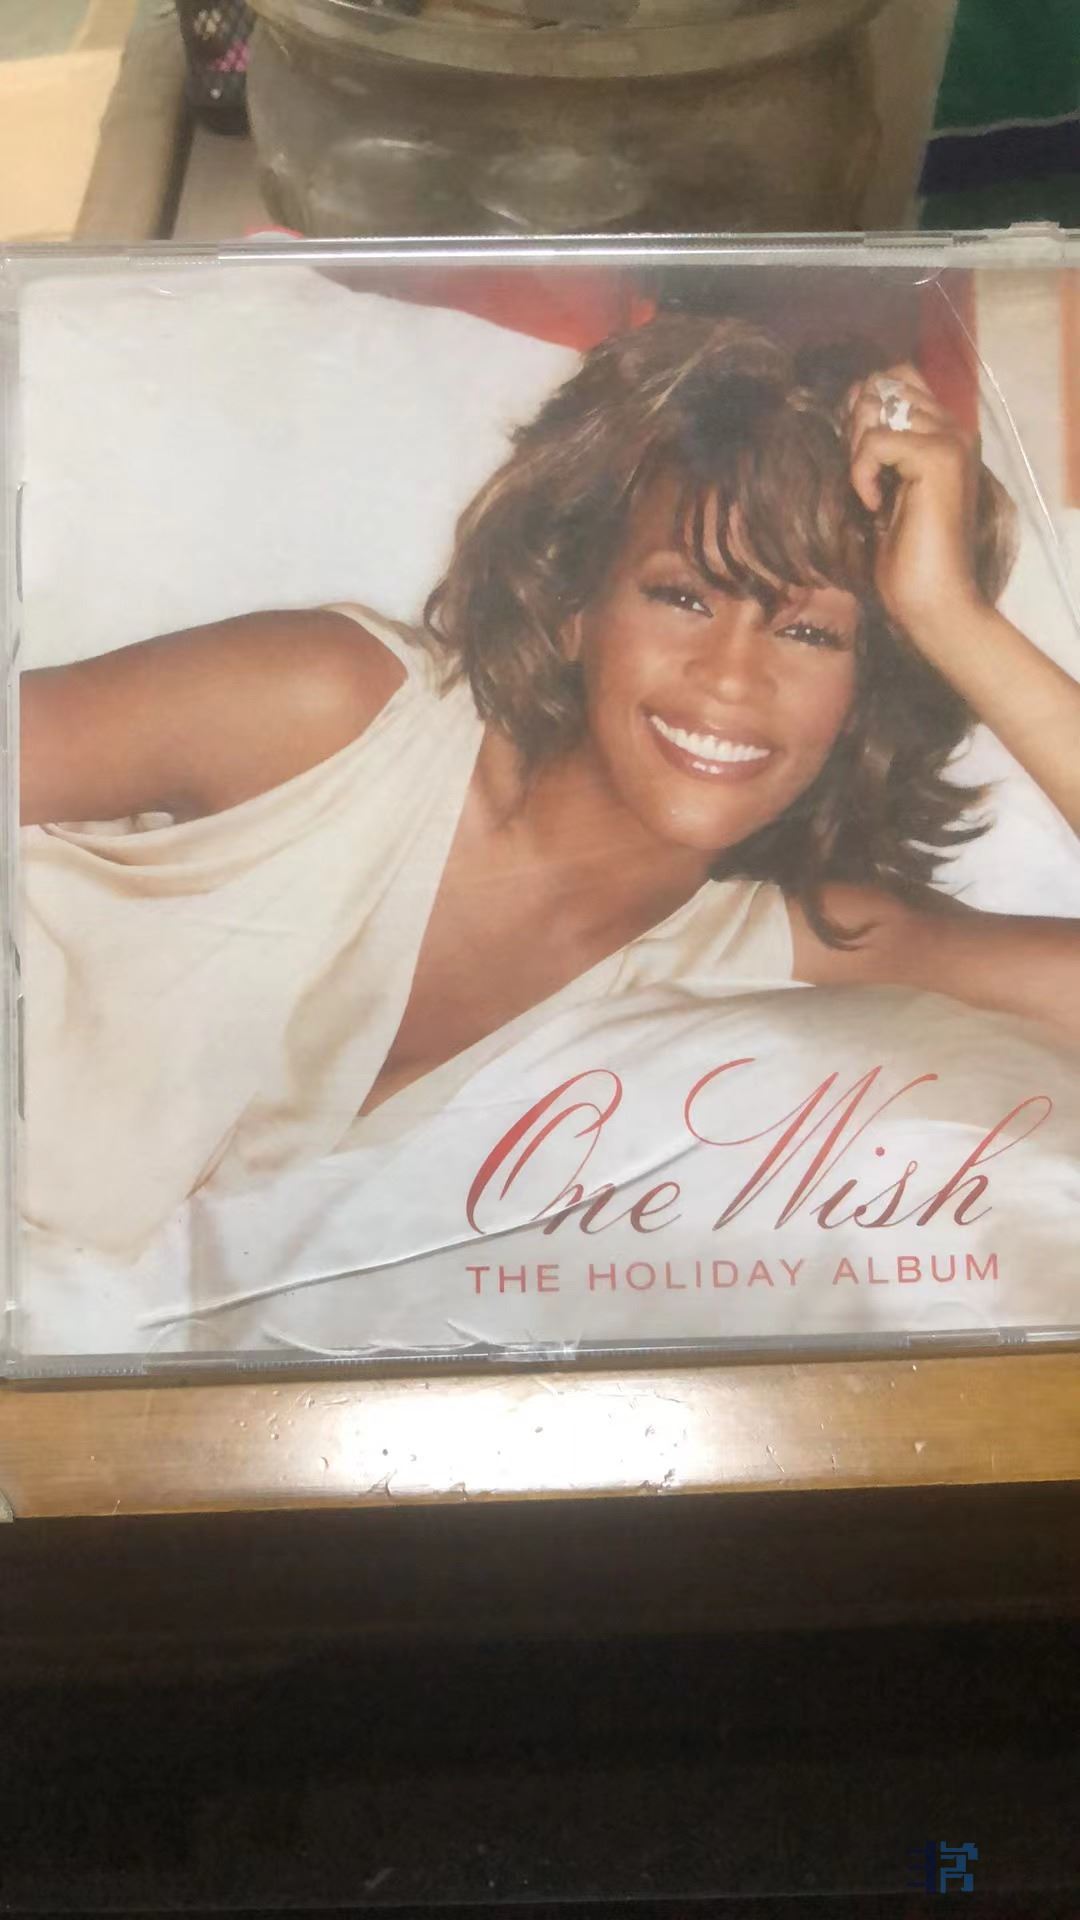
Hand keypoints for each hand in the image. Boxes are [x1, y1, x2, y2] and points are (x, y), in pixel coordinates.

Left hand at [848, 363, 983, 648]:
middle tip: (862, 477)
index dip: (865, 401)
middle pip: (885, 384)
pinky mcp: (939, 457)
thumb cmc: (907, 557)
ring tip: (869, 490)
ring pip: (877, 409)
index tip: (855, 451)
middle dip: (856, 425)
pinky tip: (873, 505)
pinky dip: (861, 473)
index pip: (898, 376)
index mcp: (945, 432)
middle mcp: (954, 428)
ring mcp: (950, 440)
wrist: (933, 600)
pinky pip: (875, 442)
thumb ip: (876, 445)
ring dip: (856, 450)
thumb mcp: (884, 487)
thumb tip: (853, 401)